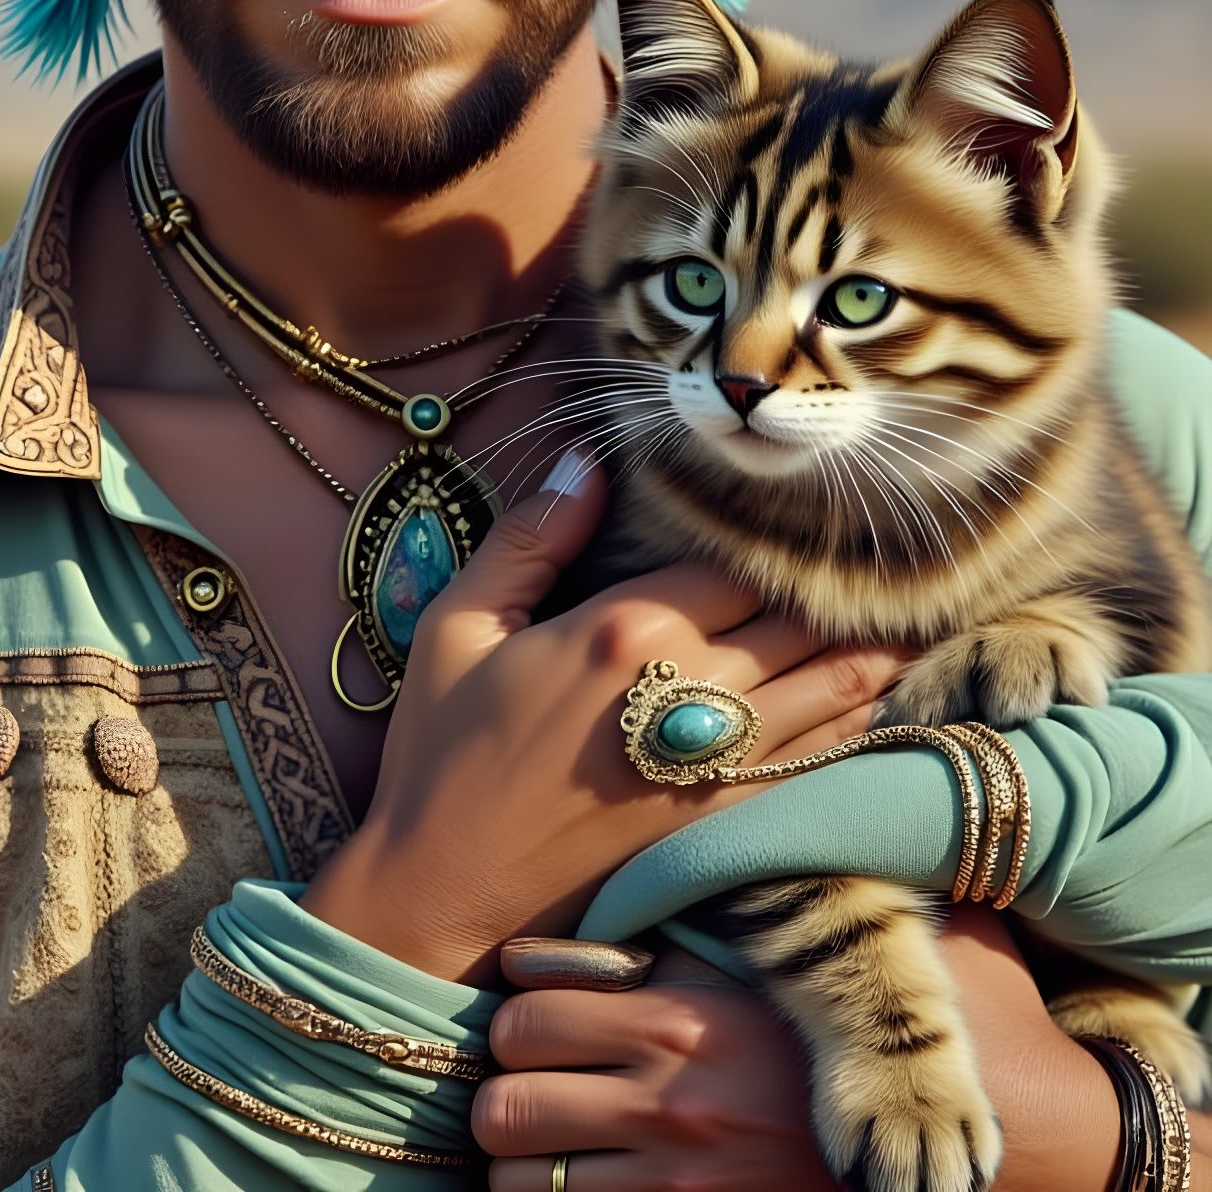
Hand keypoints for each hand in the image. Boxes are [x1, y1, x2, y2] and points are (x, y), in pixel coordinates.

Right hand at [302, 458, 905, 982]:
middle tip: (891, 556)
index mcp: (624, 626)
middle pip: (800, 617)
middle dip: (845, 586)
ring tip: (917, 613)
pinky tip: (883, 697)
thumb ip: (530, 538)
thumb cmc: (440, 755)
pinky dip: (861, 721)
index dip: (781, 534)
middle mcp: (688, 687)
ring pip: (833, 685)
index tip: (813, 509)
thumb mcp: (456, 626)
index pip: (739, 559)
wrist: (441, 897)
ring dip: (876, 648)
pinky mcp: (723, 820)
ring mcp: (716, 760)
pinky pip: (821, 758)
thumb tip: (587, 460)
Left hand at [478, 948, 837, 1190]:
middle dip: (502, 1108)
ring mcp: (672, 1186)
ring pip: (519, 1185)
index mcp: (671, 1028)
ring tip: (546, 1156)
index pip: (521, 1025)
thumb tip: (522, 964)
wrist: (874, 1153)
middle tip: (524, 1104)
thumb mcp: (715, 990)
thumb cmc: (780, 1053)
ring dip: (520, 1171)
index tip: (530, 1041)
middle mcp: (665, 1108)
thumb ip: (627, 969)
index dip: (512, 1033)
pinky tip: (577, 1187)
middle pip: (504, 1111)